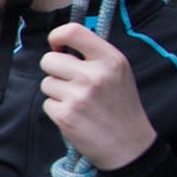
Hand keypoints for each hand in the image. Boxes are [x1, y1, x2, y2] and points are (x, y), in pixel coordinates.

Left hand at [40, 22, 155, 170]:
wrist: (129, 146)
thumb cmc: (122, 107)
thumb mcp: (119, 72)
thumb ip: (94, 56)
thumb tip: (63, 42)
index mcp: (110, 59)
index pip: (73, 31)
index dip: (57, 36)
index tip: (57, 45)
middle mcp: (94, 75)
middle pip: (49, 60)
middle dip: (54, 70)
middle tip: (71, 83)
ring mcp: (78, 95)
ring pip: (46, 82)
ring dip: (57, 92)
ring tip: (78, 102)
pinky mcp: (65, 115)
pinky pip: (47, 103)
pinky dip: (57, 110)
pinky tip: (75, 115)